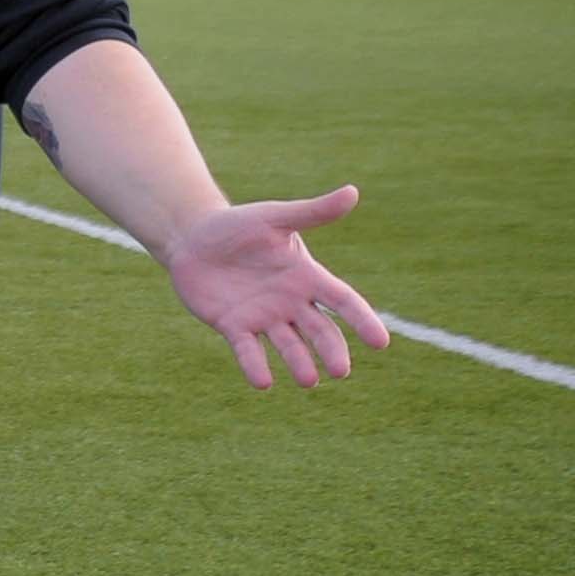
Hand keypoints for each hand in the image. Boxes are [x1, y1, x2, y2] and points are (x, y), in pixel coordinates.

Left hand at [159, 185, 389, 388]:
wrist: (194, 237)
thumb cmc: (239, 226)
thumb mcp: (276, 217)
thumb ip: (313, 212)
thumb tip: (353, 192)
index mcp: (306, 277)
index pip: (343, 301)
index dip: (362, 320)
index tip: (381, 343)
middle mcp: (290, 302)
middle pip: (320, 330)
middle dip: (331, 350)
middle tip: (340, 371)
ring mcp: (262, 317)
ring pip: (288, 345)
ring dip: (299, 363)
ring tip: (308, 381)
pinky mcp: (233, 326)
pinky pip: (247, 350)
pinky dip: (255, 366)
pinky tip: (262, 383)